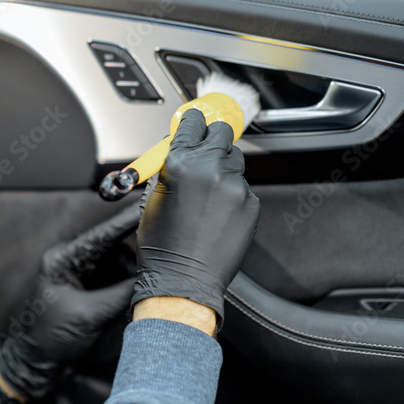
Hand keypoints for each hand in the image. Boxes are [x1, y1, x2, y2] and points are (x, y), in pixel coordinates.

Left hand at [0, 204, 139, 400]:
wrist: (37, 361)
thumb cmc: (52, 336)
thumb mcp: (90, 315)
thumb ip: (122, 293)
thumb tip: (152, 277)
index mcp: (63, 258)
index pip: (101, 234)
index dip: (127, 220)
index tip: (150, 205)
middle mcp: (73, 259)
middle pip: (113, 243)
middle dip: (138, 246)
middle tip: (164, 245)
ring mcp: (82, 271)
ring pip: (119, 259)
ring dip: (135, 269)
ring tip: (151, 278)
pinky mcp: (91, 284)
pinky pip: (117, 274)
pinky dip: (130, 281)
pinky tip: (141, 288)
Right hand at [131, 108, 260, 330]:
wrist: (184, 281)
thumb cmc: (162, 246)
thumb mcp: (152, 198)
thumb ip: (169, 168)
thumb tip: (179, 149)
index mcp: (180, 164)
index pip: (192, 123)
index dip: (192, 122)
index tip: (194, 122)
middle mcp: (210, 170)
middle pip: (221, 133)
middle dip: (212, 138)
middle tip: (204, 151)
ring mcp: (235, 187)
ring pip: (234, 160)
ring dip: (222, 167)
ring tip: (208, 193)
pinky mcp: (251, 204)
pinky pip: (243, 187)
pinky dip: (232, 194)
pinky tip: (218, 214)